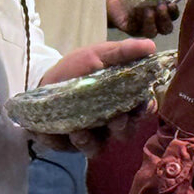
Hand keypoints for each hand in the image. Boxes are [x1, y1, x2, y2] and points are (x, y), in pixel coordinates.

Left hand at [33, 38, 156, 156]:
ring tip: (82, 130)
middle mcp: (113, 118)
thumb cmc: (76, 67)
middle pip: (128, 130)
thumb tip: (151, 45)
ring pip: (103, 146)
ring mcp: (95, 133)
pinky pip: (79, 149)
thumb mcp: (98, 55)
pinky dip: (75, 142)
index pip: (144, 107)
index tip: (144, 105)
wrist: (43, 80)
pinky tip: (68, 133)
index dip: (147, 108)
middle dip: (125, 127)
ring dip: (94, 140)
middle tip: (117, 118)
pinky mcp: (75, 143)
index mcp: (123, 97)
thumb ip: (123, 52)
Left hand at [107, 0, 178, 37]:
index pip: (173, 16)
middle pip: (167, 28)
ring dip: (152, 22)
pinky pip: (137, 31)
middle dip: (165, 18)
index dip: (174, 11)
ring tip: (149, 11)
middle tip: (161, 6)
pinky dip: (138, 22)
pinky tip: (136, 13)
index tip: (172, 4)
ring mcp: (144, 29)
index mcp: (162, 12)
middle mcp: (155, 23)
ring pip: (153, 33)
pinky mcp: (132, 31)